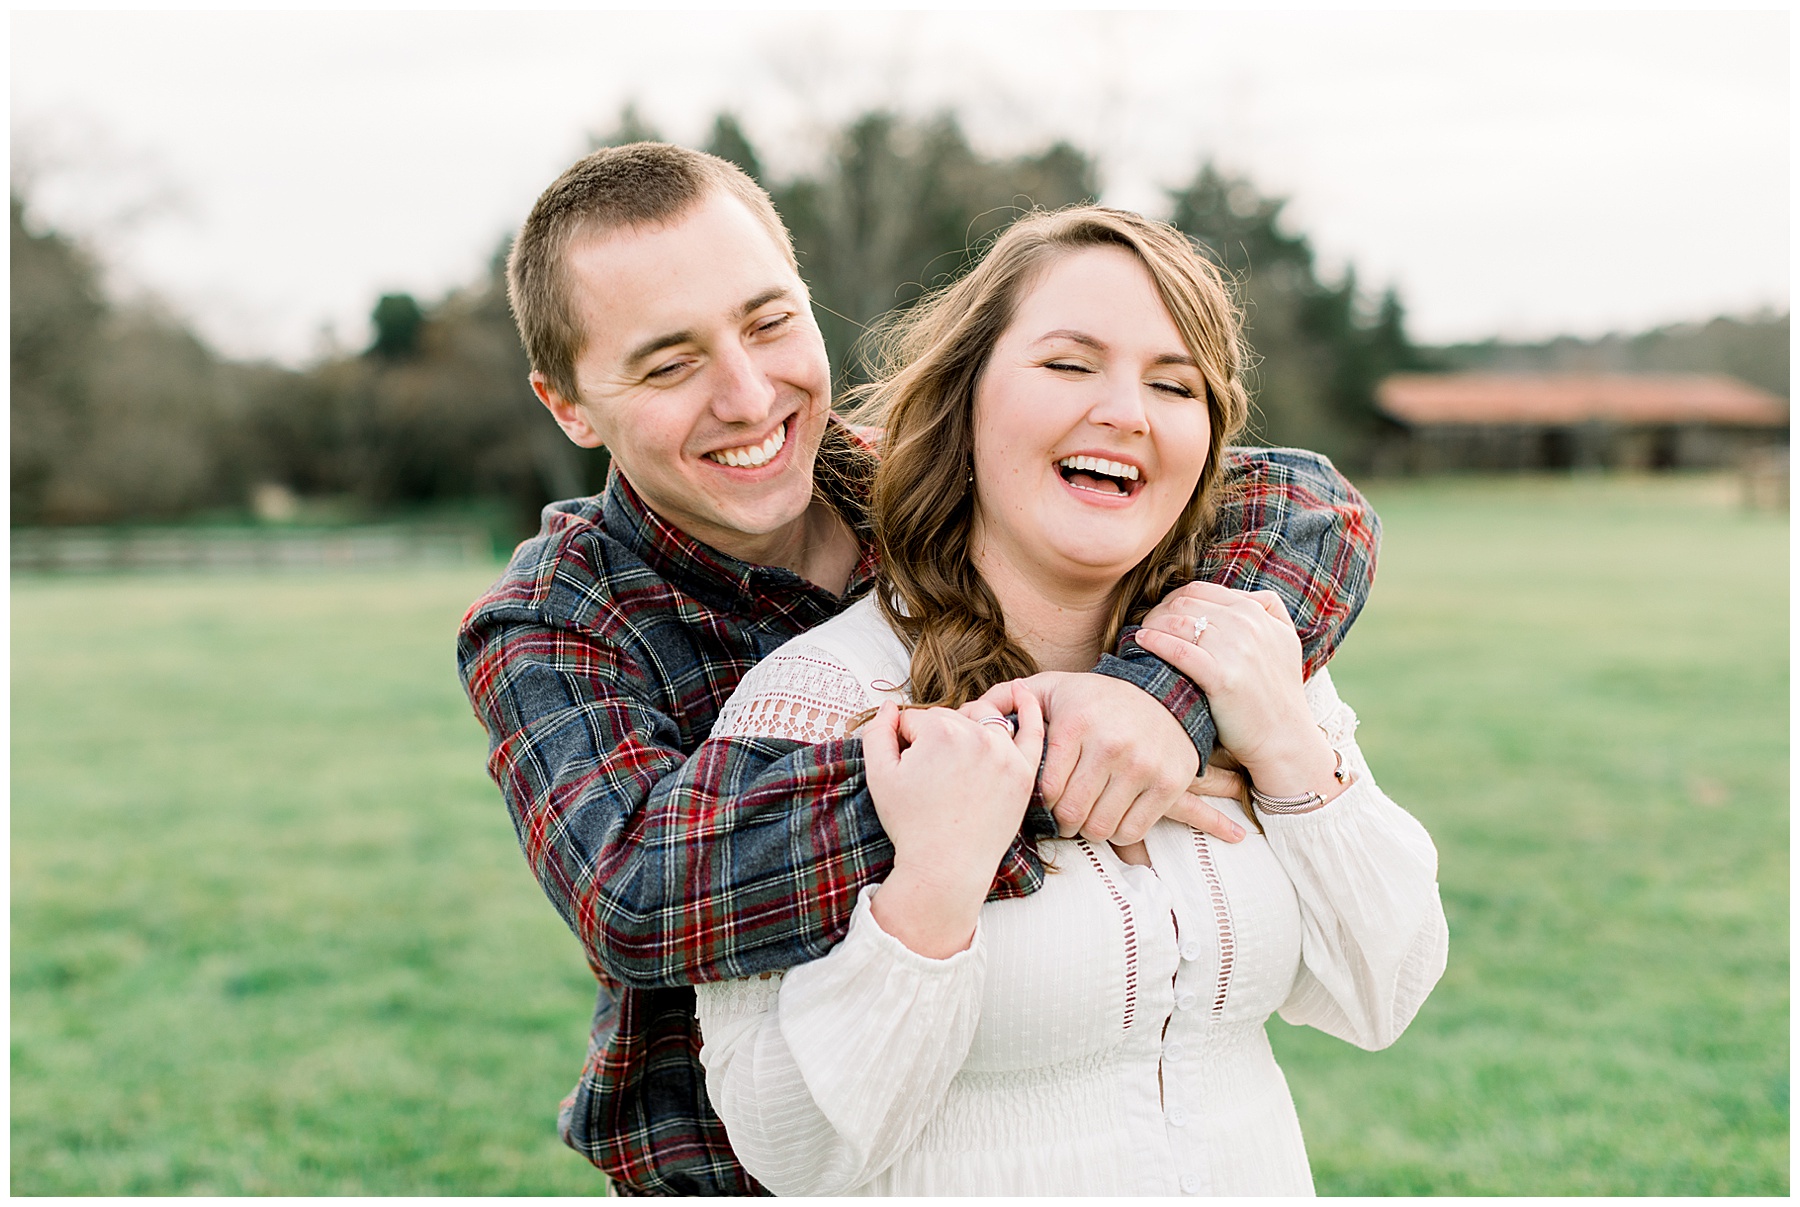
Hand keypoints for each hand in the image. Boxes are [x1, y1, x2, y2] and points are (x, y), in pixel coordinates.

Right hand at [861, 697, 1043, 957]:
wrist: (946, 868)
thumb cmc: (910, 824)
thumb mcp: (879, 776)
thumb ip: (877, 732)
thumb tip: (888, 707)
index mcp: (939, 730)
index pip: (915, 719)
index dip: (903, 744)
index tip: (907, 774)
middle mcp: (977, 735)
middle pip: (948, 718)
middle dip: (933, 739)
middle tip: (929, 779)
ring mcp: (1005, 753)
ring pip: (981, 720)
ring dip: (966, 728)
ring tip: (954, 758)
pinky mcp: (1023, 772)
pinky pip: (1032, 732)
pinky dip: (1029, 709)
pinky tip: (1021, 691)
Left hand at [972, 673, 1244, 845]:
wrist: (1163, 696)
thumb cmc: (1094, 699)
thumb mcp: (1051, 689)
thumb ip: (1005, 698)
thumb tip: (966, 712)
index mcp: (1077, 722)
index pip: (1046, 790)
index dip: (1040, 803)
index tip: (1044, 798)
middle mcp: (1111, 743)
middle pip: (1072, 815)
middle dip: (1062, 822)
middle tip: (1063, 814)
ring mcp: (1143, 765)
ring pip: (1100, 828)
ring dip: (1089, 829)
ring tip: (1087, 812)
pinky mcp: (1169, 783)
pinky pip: (1131, 830)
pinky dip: (1117, 831)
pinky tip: (1112, 812)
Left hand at [1134, 582, 1339, 799]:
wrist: (1285, 737)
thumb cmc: (1277, 692)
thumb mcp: (1284, 639)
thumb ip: (1267, 608)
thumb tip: (1240, 594)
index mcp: (1256, 612)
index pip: (1200, 590)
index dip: (1172, 598)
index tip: (1160, 613)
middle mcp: (1247, 625)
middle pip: (1185, 604)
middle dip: (1158, 611)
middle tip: (1144, 626)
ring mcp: (1235, 650)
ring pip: (1178, 622)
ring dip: (1152, 624)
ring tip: (1140, 635)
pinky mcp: (1222, 678)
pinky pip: (1178, 650)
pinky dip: (1154, 642)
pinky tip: (1141, 642)